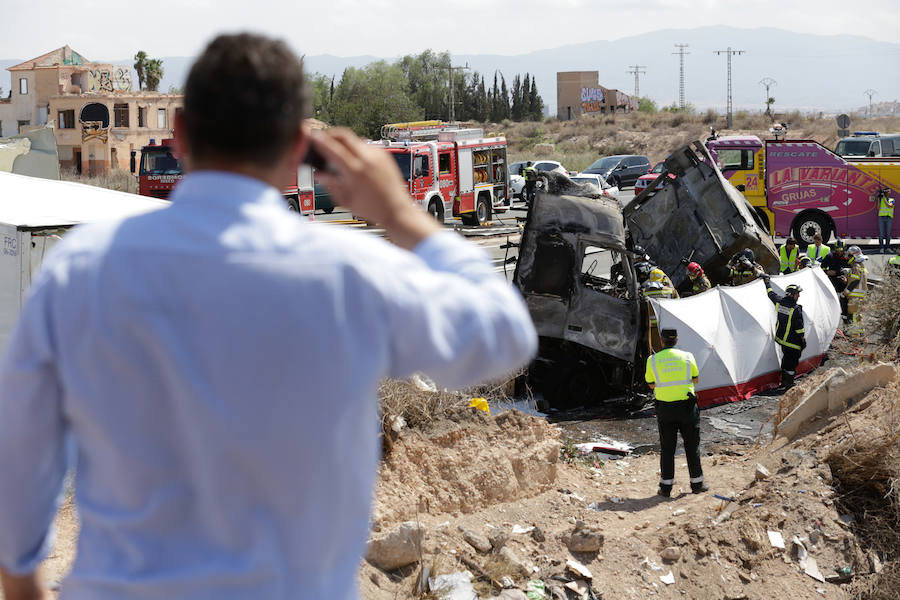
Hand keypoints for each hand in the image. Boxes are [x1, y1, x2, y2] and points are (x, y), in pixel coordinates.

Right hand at [312, 129, 440, 248]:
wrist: (397, 210)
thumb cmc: (374, 209)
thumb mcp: (346, 200)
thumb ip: (330, 185)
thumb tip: (319, 174)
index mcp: (356, 171)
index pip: (333, 148)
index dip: (319, 141)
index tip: (311, 137)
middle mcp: (368, 160)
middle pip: (343, 134)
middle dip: (329, 133)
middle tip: (321, 138)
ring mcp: (378, 155)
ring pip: (355, 138)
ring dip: (343, 141)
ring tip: (336, 151)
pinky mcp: (384, 155)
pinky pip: (365, 145)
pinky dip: (355, 148)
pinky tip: (352, 158)